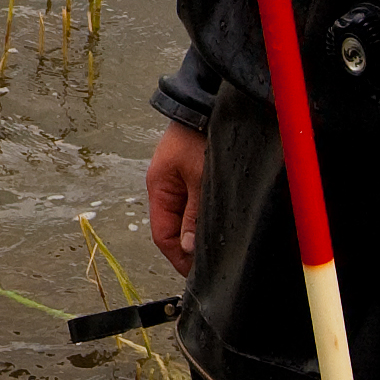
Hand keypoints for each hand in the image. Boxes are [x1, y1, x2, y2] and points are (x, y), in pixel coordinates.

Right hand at [146, 121, 207, 276]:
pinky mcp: (192, 174)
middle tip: (214, 265)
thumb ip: (194, 216)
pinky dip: (204, 217)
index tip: (198, 276)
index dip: (178, 258)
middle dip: (190, 249)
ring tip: (220, 248)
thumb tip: (187, 250)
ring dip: (198, 233)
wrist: (204, 104)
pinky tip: (220, 224)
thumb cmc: (200, 138)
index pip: (162, 235)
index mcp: (159, 189)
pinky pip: (195, 204)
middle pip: (173, 229)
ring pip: (186, 218)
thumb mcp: (200, 180)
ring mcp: (179, 180)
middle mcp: (165, 187)